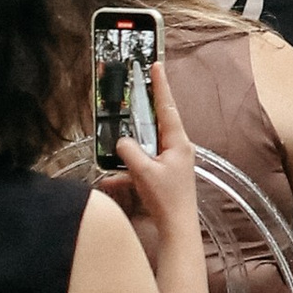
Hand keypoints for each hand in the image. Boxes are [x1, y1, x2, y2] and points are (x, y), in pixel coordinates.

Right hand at [109, 56, 200, 277]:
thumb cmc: (167, 199)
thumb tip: (120, 141)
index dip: (161, 86)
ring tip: (120, 161)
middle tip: (135, 93)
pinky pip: (143, 165)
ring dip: (130, 151)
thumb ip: (129, 151)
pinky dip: (129, 171)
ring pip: (146, 146)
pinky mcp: (164, 175)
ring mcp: (172, 162)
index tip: (157, 65)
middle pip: (156, 124)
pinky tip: (115, 183)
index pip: (167, 107)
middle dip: (142, 114)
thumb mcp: (143, 172)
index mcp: (178, 142)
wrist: (178, 228)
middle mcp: (177, 148)